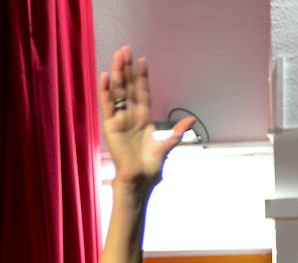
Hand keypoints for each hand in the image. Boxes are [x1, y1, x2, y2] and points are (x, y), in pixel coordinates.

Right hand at [99, 46, 194, 191]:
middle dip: (127, 68)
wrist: (139, 179)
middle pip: (128, 87)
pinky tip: (106, 76)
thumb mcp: (166, 144)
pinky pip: (107, 105)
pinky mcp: (110, 125)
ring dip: (117, 73)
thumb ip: (176, 131)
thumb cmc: (151, 165)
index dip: (142, 76)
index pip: (142, 92)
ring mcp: (120, 119)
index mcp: (143, 118)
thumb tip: (191, 120)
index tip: (143, 60)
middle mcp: (131, 115)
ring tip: (118, 56)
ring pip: (118, 91)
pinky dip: (105, 90)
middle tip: (127, 49)